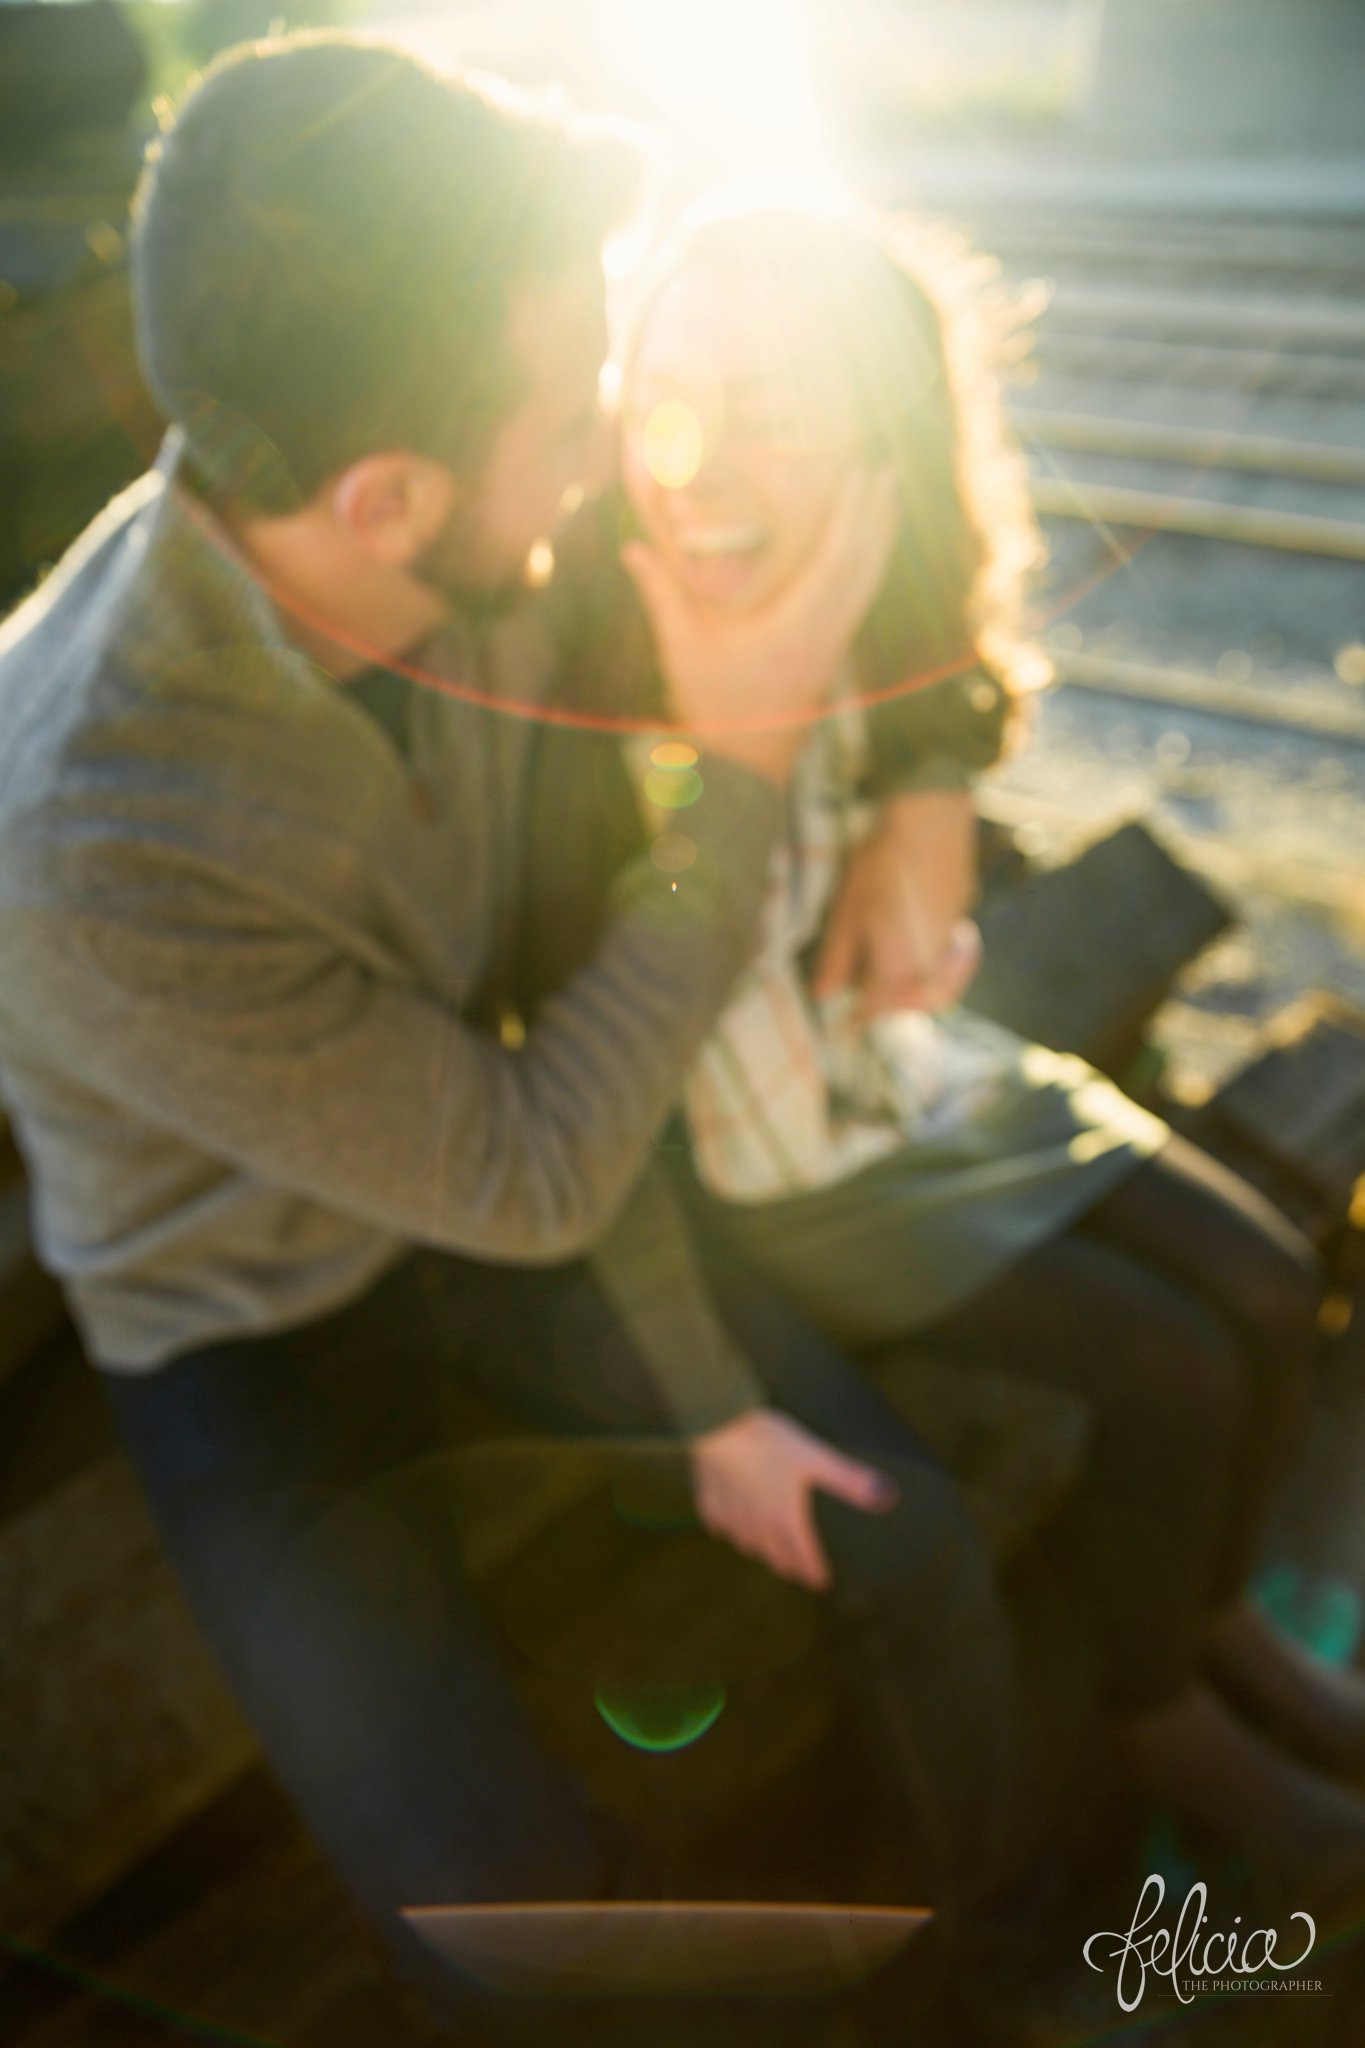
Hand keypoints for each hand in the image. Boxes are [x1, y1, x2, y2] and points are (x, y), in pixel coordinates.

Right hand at [621, 468, 897, 784]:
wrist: (745, 763)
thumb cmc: (712, 706)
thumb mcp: (682, 649)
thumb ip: (661, 594)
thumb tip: (630, 549)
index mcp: (795, 628)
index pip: (835, 562)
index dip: (852, 515)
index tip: (862, 474)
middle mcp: (825, 633)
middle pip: (864, 564)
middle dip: (876, 514)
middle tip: (887, 469)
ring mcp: (834, 644)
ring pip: (869, 581)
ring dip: (880, 535)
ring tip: (887, 495)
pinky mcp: (833, 651)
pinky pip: (862, 597)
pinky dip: (870, 562)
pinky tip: (870, 543)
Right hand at [688, 1407, 897, 1590]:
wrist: (719, 1427)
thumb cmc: (770, 1441)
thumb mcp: (816, 1457)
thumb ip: (848, 1479)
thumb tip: (888, 1496)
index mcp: (786, 1518)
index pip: (804, 1556)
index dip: (814, 1571)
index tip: (821, 1583)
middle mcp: (759, 1525)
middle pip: (775, 1556)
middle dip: (788, 1565)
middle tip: (796, 1571)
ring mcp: (732, 1516)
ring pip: (747, 1544)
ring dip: (759, 1549)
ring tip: (766, 1548)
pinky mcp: (710, 1503)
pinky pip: (719, 1525)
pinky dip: (727, 1528)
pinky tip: (728, 1525)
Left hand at [813, 789, 982, 1017]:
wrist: (929, 821)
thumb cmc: (881, 863)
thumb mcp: (847, 912)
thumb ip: (837, 959)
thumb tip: (823, 996)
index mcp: (897, 962)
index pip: (879, 1007)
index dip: (860, 1020)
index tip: (847, 1026)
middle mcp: (930, 959)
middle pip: (923, 1002)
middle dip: (898, 1008)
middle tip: (872, 1001)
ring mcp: (951, 938)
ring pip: (943, 983)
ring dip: (920, 990)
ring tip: (897, 979)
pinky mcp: (962, 916)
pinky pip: (952, 958)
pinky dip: (937, 966)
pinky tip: (917, 944)